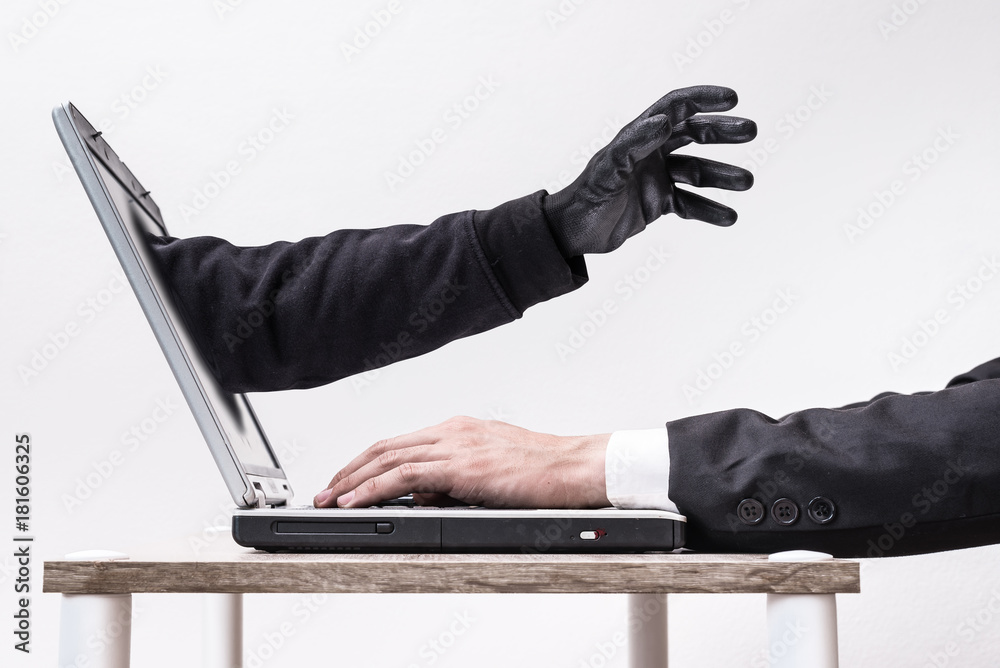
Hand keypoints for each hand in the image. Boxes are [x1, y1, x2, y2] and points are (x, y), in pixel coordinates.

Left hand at [313, 416, 610, 508]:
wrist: (575, 466)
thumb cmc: (544, 469)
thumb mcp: (491, 472)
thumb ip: (454, 479)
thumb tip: (422, 494)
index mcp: (458, 429)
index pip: (399, 443)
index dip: (366, 461)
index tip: (346, 479)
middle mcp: (452, 431)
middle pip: (384, 446)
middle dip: (349, 470)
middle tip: (326, 490)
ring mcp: (455, 445)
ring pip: (388, 459)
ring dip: (352, 480)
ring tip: (330, 498)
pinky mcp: (461, 465)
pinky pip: (404, 476)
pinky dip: (373, 488)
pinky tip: (356, 500)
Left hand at [543, 85, 756, 256]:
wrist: (572, 234)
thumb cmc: (584, 199)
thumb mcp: (608, 171)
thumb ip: (634, 144)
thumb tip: (665, 119)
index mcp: (638, 137)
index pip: (676, 108)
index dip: (703, 99)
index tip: (732, 99)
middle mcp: (650, 153)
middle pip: (694, 135)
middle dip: (722, 132)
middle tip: (751, 132)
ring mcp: (656, 178)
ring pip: (697, 171)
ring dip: (722, 176)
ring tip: (747, 182)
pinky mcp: (658, 204)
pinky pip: (690, 203)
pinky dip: (709, 209)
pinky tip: (729, 217)